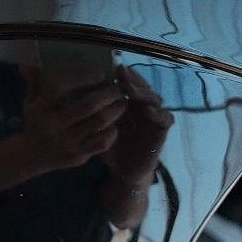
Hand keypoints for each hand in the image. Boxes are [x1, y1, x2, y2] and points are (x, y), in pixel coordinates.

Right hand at [19, 69, 126, 174]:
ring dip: (115, 110)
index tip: (100, 72)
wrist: (30, 157)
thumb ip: (35, 80)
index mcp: (40, 108)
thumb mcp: (31, 101)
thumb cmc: (35, 122)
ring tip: (122, 102)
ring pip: (99, 122)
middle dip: (109, 93)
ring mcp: (66, 142)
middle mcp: (52, 125)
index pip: (61, 87)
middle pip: (88, 105)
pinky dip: (112, 131)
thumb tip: (29, 63)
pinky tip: (114, 124)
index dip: (83, 77)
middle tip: (118, 87)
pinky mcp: (78, 156)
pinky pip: (102, 142)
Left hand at [101, 67, 173, 184]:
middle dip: (134, 80)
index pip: (131, 83)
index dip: (125, 76)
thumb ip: (92, 115)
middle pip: (144, 87)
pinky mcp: (162, 132)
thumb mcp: (98, 129)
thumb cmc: (110, 148)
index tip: (114, 69)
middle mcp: (144, 108)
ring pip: (155, 99)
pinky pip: (166, 119)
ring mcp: (155, 119)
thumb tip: (75, 95)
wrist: (124, 172)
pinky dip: (159, 114)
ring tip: (130, 90)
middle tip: (122, 75)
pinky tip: (148, 111)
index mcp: (129, 104)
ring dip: (144, 93)